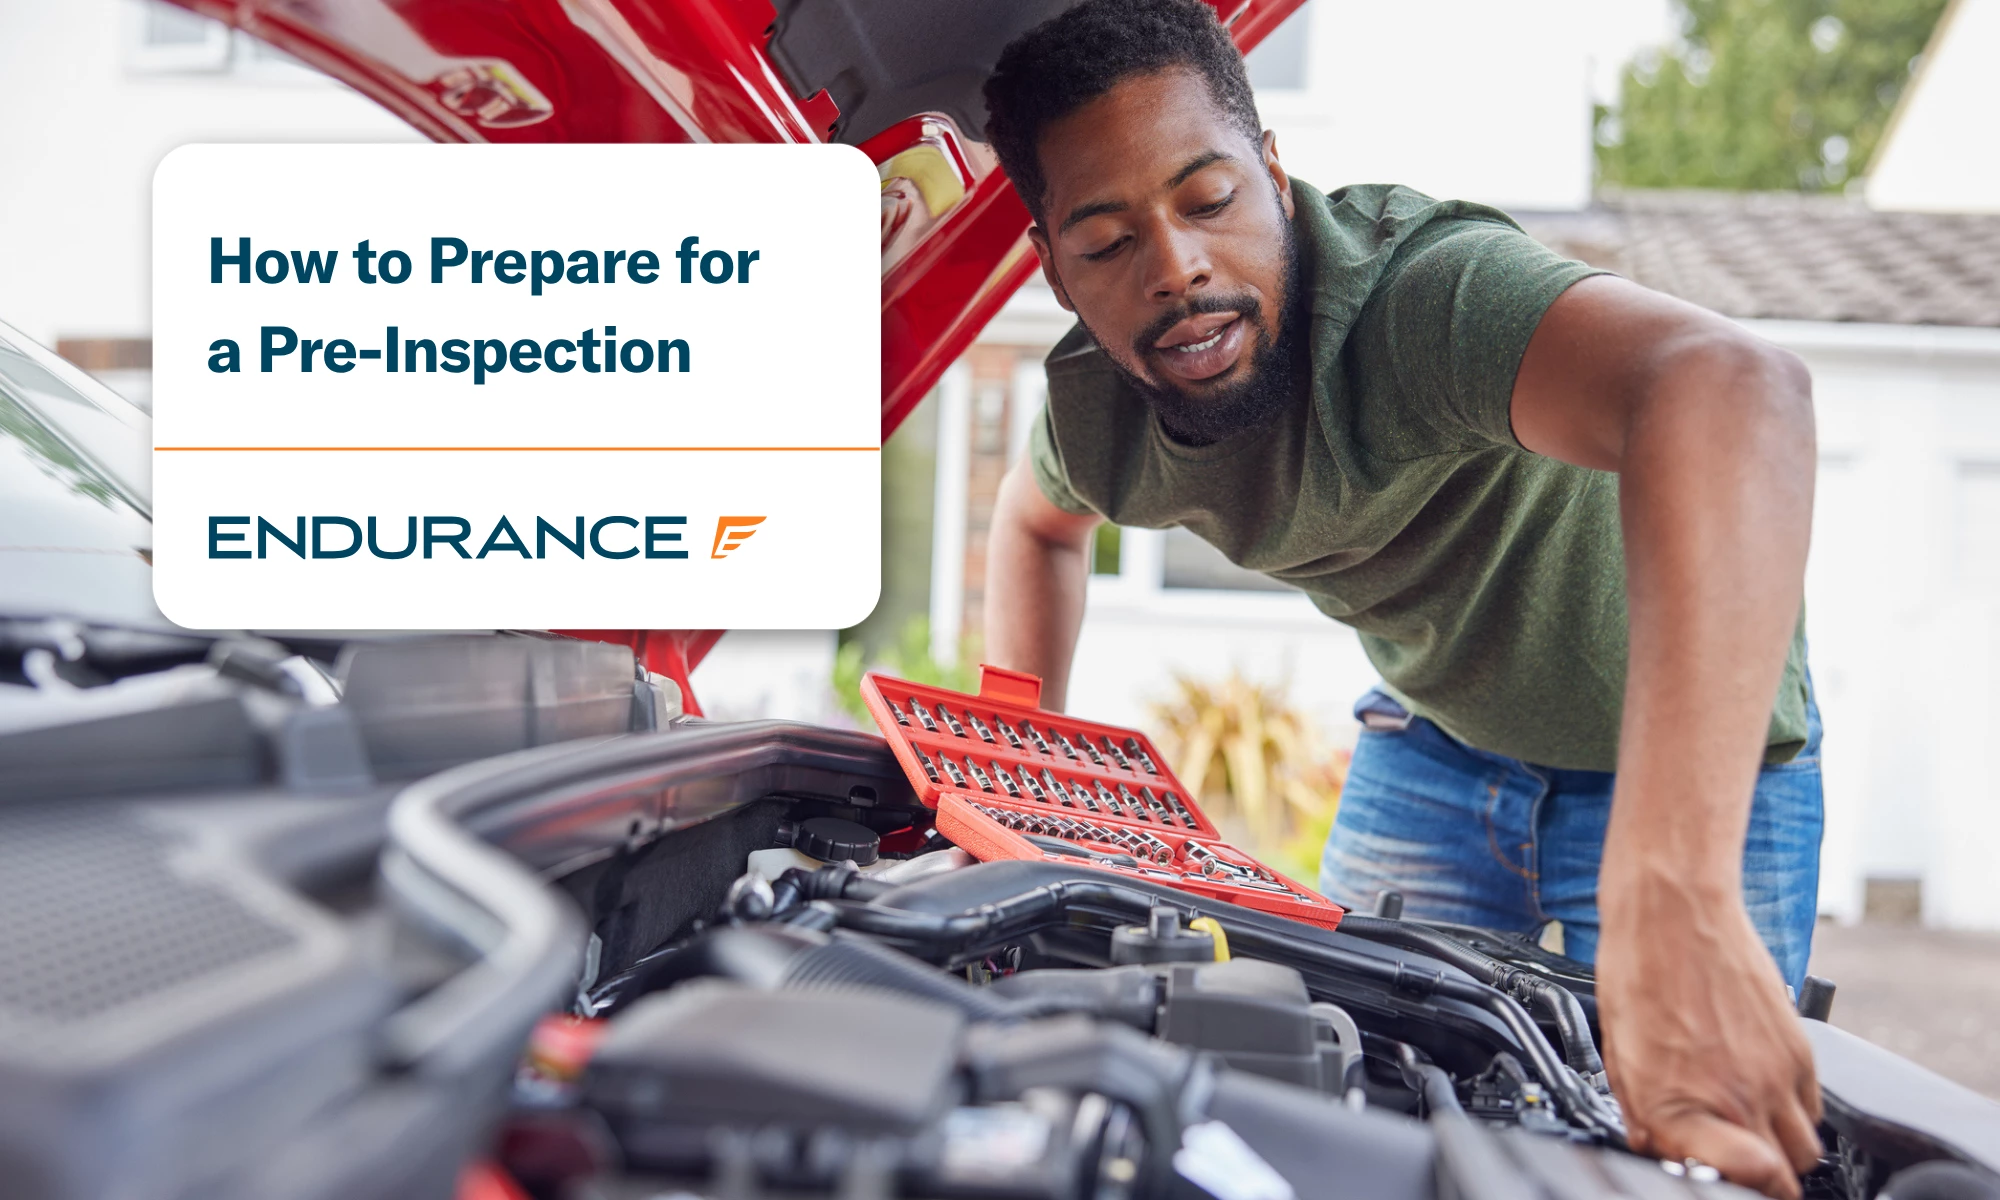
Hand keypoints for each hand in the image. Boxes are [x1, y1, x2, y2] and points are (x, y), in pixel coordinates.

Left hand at [1596, 875, 1822, 1198]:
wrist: (1673, 912)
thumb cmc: (1637, 971)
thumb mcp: (1619, 1054)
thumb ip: (1645, 1112)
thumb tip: (1657, 1145)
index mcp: (1683, 1105)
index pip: (1752, 1180)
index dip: (1743, 1187)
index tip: (1727, 1181)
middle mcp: (1740, 1096)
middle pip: (1784, 1176)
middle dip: (1762, 1177)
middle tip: (1735, 1159)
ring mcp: (1777, 1073)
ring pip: (1805, 1146)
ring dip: (1781, 1146)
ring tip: (1748, 1124)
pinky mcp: (1800, 1047)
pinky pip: (1814, 1105)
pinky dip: (1794, 1110)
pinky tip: (1761, 1088)